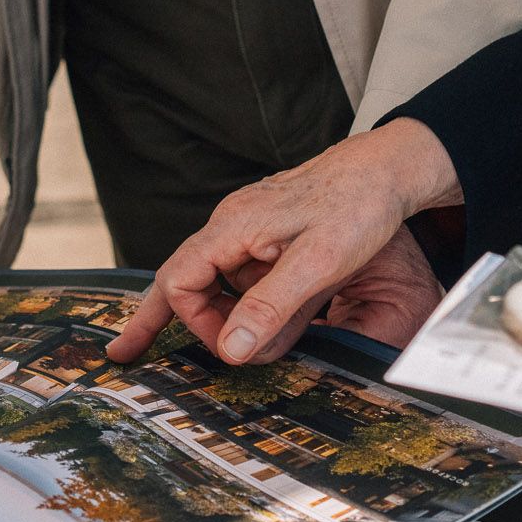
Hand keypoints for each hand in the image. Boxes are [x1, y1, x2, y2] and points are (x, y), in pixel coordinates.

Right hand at [106, 119, 459, 363]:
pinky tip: (269, 321)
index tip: (227, 350)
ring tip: (249, 347)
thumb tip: (230, 351)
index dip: (194, 322)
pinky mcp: (271, 235)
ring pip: (216, 282)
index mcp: (233, 227)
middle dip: (162, 318)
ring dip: (224, 317)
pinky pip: (242, 274)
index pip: (179, 280)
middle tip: (132, 353)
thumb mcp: (317, 263)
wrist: (389, 169)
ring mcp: (250, 229)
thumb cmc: (358, 207)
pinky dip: (245, 304)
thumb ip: (271, 307)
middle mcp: (232, 225)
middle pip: (183, 279)